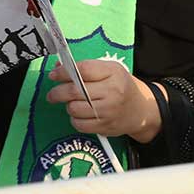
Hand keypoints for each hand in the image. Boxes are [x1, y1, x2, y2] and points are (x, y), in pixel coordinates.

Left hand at [45, 59, 162, 143]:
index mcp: (113, 73)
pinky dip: (75, 119)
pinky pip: (79, 124)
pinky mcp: (105, 126)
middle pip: (75, 91)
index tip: (54, 74)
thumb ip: (85, 68)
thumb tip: (59, 66)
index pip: (82, 70)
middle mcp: (112, 91)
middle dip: (57, 92)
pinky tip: (80, 115)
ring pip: (74, 108)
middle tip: (52, 94)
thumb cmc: (120, 87)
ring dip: (69, 106)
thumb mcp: (109, 70)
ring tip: (73, 103)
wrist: (140, 110)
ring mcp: (109, 111)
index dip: (64, 72)